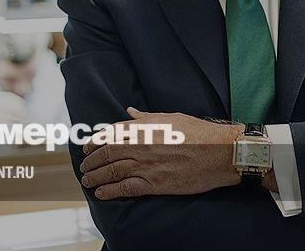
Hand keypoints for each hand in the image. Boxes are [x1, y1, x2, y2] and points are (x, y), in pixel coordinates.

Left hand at [79, 107, 241, 199]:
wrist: (219, 152)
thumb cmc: (199, 132)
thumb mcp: (171, 117)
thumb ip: (146, 117)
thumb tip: (130, 111)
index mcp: (144, 127)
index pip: (110, 133)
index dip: (95, 142)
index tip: (87, 148)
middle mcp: (141, 144)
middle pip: (107, 153)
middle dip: (92, 161)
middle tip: (84, 167)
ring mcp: (146, 165)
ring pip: (111, 170)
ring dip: (96, 176)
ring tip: (88, 181)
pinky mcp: (154, 183)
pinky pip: (125, 188)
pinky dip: (110, 190)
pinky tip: (101, 193)